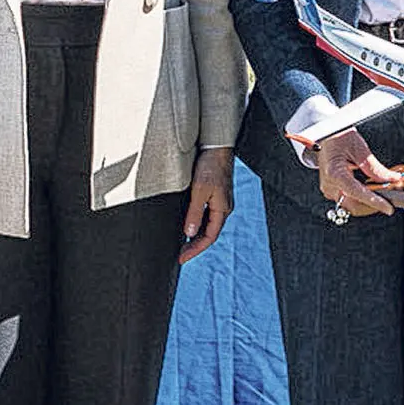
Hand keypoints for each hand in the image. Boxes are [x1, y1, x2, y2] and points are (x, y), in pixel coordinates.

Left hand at [179, 149, 234, 263]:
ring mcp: (220, 201)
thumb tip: (189, 233)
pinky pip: (207, 215)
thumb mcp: (199, 191)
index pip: (209, 237)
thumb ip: (194, 213)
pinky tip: (188, 225)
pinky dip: (197, 223)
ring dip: (196, 236)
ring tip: (182, 244)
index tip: (181, 258)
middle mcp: (223, 207)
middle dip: (195, 246)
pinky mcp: (215, 193)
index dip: (195, 250)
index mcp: (222, 209)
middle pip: (209, 233)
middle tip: (180, 254)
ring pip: (208, 225)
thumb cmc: (210, 166)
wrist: (217, 146)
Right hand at [312, 126, 395, 216]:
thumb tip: (392, 179)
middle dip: (374, 205)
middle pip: (355, 206)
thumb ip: (375, 168)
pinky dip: (363, 198)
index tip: (388, 208)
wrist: (326, 136)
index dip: (375, 202)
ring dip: (369, 203)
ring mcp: (330, 189)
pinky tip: (373, 191)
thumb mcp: (360, 149)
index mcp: (334, 173)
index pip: (357, 193)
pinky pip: (350, 200)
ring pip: (353, 206)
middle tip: (392, 197)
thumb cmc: (338, 137)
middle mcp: (330, 185)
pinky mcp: (333, 190)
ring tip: (384, 193)